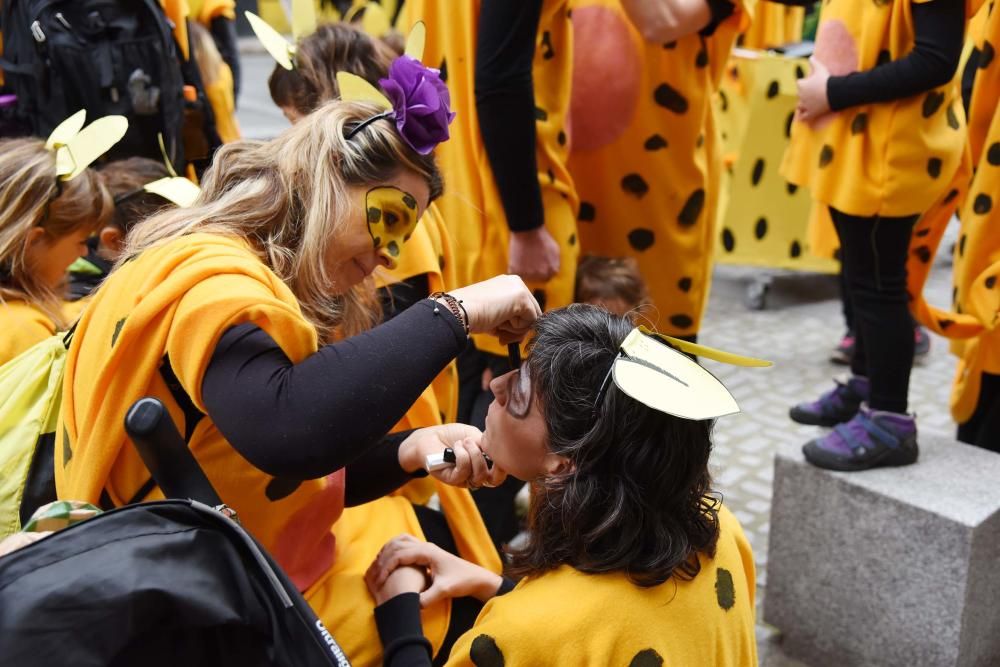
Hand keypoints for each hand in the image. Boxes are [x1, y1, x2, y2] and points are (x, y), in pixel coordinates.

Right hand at [367, 534, 504, 606]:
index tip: (378, 582)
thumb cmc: (462, 582)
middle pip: (395, 545)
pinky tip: (388, 564)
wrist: (476, 577)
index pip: (398, 554)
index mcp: (427, 552)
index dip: (385, 567)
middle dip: (381, 560)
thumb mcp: (444, 591)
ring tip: (377, 570)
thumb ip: (427, 598)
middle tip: (372, 577)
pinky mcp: (426, 552)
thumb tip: (411, 605)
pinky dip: (392, 551)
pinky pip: (404, 545)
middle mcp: (425, 546)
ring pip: (398, 542)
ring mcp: (425, 547)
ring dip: (385, 553)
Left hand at [398, 424, 506, 489]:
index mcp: (484, 467)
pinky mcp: (451, 479)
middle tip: (482, 444)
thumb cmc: (454, 436)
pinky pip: (463, 471)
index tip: (502, 451)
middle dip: (491, 462)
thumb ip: (487, 445)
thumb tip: (496, 451)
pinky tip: (457, 447)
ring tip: (465, 441)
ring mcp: (464, 479)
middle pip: (492, 480)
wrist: (432, 436)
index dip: (504, 467)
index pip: (499, 476)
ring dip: (474, 454)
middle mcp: (475, 476)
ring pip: (479, 476)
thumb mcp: (475, 436)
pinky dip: (462, 455)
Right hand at [448, 275, 541, 344]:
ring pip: (532, 318)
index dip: (516, 325)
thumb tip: (522, 333)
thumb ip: (509, 320)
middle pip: (531, 313)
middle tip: (502, 338)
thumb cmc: (471, 315)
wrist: (459, 312)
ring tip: (498, 329)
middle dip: (518, 330)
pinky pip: (531, 321)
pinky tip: (500, 325)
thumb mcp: (493, 315)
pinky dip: (517, 329)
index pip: (524, 308)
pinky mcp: (522, 298)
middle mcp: (515, 282)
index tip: (502, 334)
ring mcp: (520, 288)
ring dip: (515, 331)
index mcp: (507, 283)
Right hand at [508, 227, 559, 282]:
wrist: (528, 231)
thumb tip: (552, 271)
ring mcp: (529, 274)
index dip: (541, 271)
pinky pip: (515, 274)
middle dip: (533, 272)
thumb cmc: (542, 239)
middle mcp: (542, 275)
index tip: (537, 265)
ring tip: (523, 259)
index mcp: (552, 271)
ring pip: (525, 278)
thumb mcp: (556, 251)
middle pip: (536, 279)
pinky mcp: (517, 272)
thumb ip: (554, 264)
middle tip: (529, 261)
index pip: (547, 278)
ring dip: (524, 271)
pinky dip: (514, 268)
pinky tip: (517, 259)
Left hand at [796, 56, 831, 122]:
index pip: (800, 84)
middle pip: (800, 95)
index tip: (811, 84)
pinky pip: (803, 117)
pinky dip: (802, 117)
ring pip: (800, 106)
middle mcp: (800, 96)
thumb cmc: (827, 80)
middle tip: (814, 93)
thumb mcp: (820, 68)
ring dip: (802, 105)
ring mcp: (805, 105)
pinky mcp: (810, 113)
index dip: (805, 84)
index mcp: (801, 85)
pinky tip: (803, 117)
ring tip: (808, 104)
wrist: (834, 92)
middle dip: (804, 95)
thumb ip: (814, 62)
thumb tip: (811, 56)